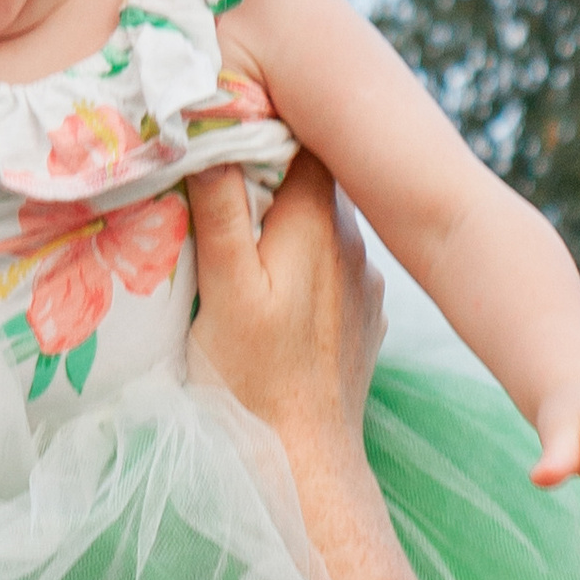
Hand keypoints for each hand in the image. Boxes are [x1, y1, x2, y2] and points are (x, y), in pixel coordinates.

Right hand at [186, 153, 382, 471]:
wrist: (305, 456)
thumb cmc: (252, 376)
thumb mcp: (223, 288)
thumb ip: (222, 211)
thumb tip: (212, 137)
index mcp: (316, 222)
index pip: (306, 139)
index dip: (269, 123)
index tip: (228, 125)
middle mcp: (353, 241)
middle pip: (315, 178)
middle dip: (274, 171)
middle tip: (224, 175)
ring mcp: (366, 281)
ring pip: (326, 224)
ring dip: (291, 220)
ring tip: (247, 236)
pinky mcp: (367, 316)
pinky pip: (337, 266)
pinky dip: (308, 263)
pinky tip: (280, 288)